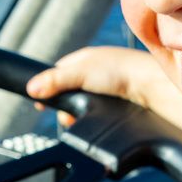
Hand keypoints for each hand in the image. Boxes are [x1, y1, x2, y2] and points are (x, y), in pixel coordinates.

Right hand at [26, 45, 173, 118]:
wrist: (151, 85)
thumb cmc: (120, 71)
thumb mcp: (80, 74)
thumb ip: (55, 81)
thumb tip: (31, 89)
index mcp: (84, 60)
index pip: (57, 74)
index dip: (48, 89)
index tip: (41, 105)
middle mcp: (95, 72)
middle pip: (69, 93)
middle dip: (65, 108)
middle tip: (67, 118)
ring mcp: (107, 87)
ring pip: (83, 104)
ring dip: (78, 114)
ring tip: (78, 121)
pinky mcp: (118, 101)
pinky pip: (97, 111)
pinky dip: (94, 117)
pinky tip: (96, 119)